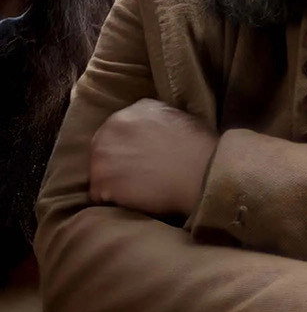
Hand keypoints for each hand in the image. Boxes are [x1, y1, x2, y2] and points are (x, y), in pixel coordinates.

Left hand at [88, 99, 217, 217]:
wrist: (202, 174)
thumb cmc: (199, 146)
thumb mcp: (177, 116)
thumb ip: (153, 117)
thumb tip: (147, 128)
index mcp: (130, 111)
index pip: (118, 127)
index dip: (129, 142)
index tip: (141, 152)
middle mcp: (110, 130)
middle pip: (103, 146)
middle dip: (116, 158)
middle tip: (137, 171)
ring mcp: (102, 158)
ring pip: (98, 170)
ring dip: (112, 179)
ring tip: (135, 187)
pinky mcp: (101, 184)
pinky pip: (98, 194)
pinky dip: (112, 199)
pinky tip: (132, 199)